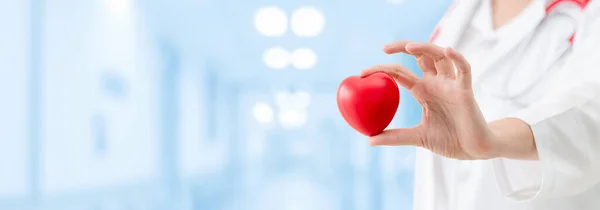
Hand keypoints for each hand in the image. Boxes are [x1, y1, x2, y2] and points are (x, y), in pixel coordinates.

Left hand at [361, 41, 498, 159]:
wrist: (475, 149)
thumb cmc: (450, 140)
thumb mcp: (418, 137)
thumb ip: (396, 137)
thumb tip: (370, 140)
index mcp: (423, 91)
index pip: (400, 73)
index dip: (383, 69)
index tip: (362, 73)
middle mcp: (436, 83)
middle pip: (419, 56)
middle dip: (402, 47)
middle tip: (384, 48)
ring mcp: (451, 84)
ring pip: (440, 56)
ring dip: (426, 48)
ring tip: (409, 46)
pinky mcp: (465, 90)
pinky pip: (464, 69)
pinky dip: (457, 58)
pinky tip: (448, 51)